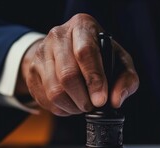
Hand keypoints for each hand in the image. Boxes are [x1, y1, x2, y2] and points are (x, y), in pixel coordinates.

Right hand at [17, 14, 138, 115]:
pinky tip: (71, 104)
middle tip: (93, 106)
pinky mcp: (32, 71)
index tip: (101, 100)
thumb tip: (116, 100)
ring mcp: (41, 53)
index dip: (94, 79)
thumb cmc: (101, 56)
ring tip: (83, 106)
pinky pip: (45, 99)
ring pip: (54, 90)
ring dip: (73, 106)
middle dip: (83, 98)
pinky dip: (62, 108)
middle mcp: (58, 36)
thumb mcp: (120, 62)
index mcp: (82, 27)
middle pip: (67, 75)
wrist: (69, 50)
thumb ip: (127, 80)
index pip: (85, 52)